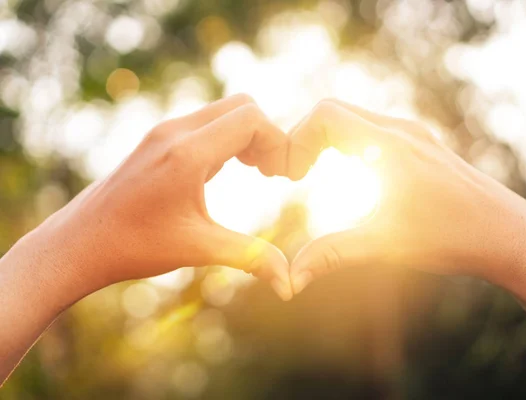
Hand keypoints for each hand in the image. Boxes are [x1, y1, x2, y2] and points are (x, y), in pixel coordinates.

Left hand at [35, 94, 292, 299]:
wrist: (79, 242)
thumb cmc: (134, 246)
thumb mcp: (199, 249)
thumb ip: (251, 258)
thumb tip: (290, 285)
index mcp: (186, 154)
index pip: (250, 118)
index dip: (278, 142)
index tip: (284, 176)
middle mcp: (175, 132)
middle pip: (242, 105)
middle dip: (267, 135)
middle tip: (273, 173)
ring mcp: (164, 132)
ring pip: (223, 112)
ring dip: (247, 136)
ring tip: (257, 171)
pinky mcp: (158, 140)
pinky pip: (206, 123)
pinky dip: (228, 139)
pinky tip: (227, 171)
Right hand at [287, 99, 525, 293]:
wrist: (510, 235)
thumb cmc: (453, 238)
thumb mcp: (386, 244)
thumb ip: (333, 255)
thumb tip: (290, 280)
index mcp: (390, 147)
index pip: (325, 115)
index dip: (296, 140)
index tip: (290, 177)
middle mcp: (402, 131)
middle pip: (333, 111)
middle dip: (304, 139)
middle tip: (293, 175)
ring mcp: (413, 134)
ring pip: (352, 117)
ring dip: (324, 140)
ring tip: (310, 174)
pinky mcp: (420, 144)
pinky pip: (369, 128)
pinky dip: (345, 142)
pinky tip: (344, 173)